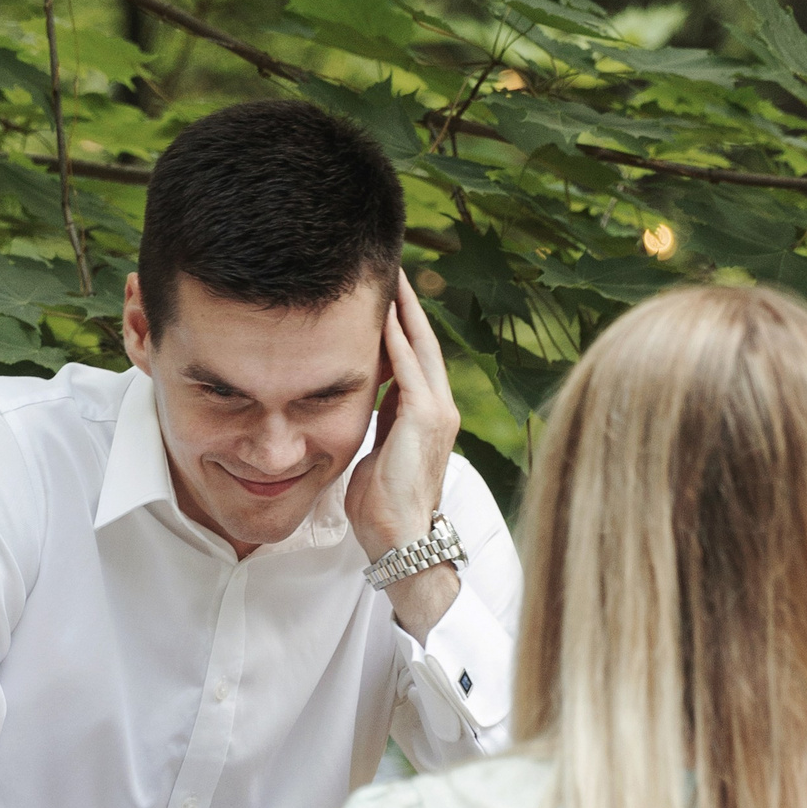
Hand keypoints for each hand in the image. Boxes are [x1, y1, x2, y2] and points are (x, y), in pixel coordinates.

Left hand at [342, 270, 460, 565]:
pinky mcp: (426, 416)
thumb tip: (366, 402)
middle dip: (405, 306)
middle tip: (390, 268)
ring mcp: (437, 410)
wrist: (399, 539)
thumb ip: (379, 423)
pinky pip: (409, 364)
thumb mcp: (377, 454)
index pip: (415, 359)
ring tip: (388, 276)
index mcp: (427, 416)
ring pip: (420, 345)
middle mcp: (440, 407)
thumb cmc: (382, 508)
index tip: (382, 296)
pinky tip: (381, 310)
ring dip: (402, 310)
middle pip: (423, 342)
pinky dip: (396, 335)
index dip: (399, 325)